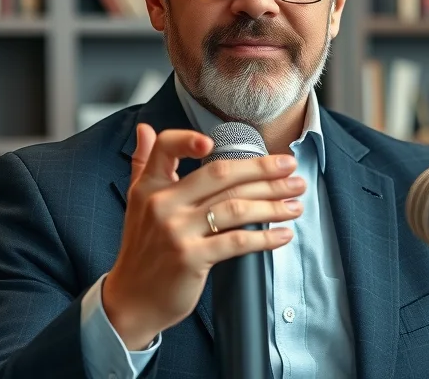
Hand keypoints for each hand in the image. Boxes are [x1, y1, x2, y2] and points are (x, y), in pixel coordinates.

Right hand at [102, 122, 305, 349]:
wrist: (132, 300)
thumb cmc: (142, 250)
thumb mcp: (138, 203)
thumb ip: (144, 163)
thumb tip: (145, 128)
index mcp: (149, 187)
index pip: (166, 148)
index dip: (188, 139)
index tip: (216, 140)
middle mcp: (161, 204)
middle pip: (220, 175)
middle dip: (263, 170)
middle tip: (292, 169)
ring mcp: (176, 231)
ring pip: (235, 206)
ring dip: (272, 203)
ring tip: (296, 202)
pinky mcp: (191, 258)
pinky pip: (236, 241)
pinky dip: (265, 237)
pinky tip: (283, 234)